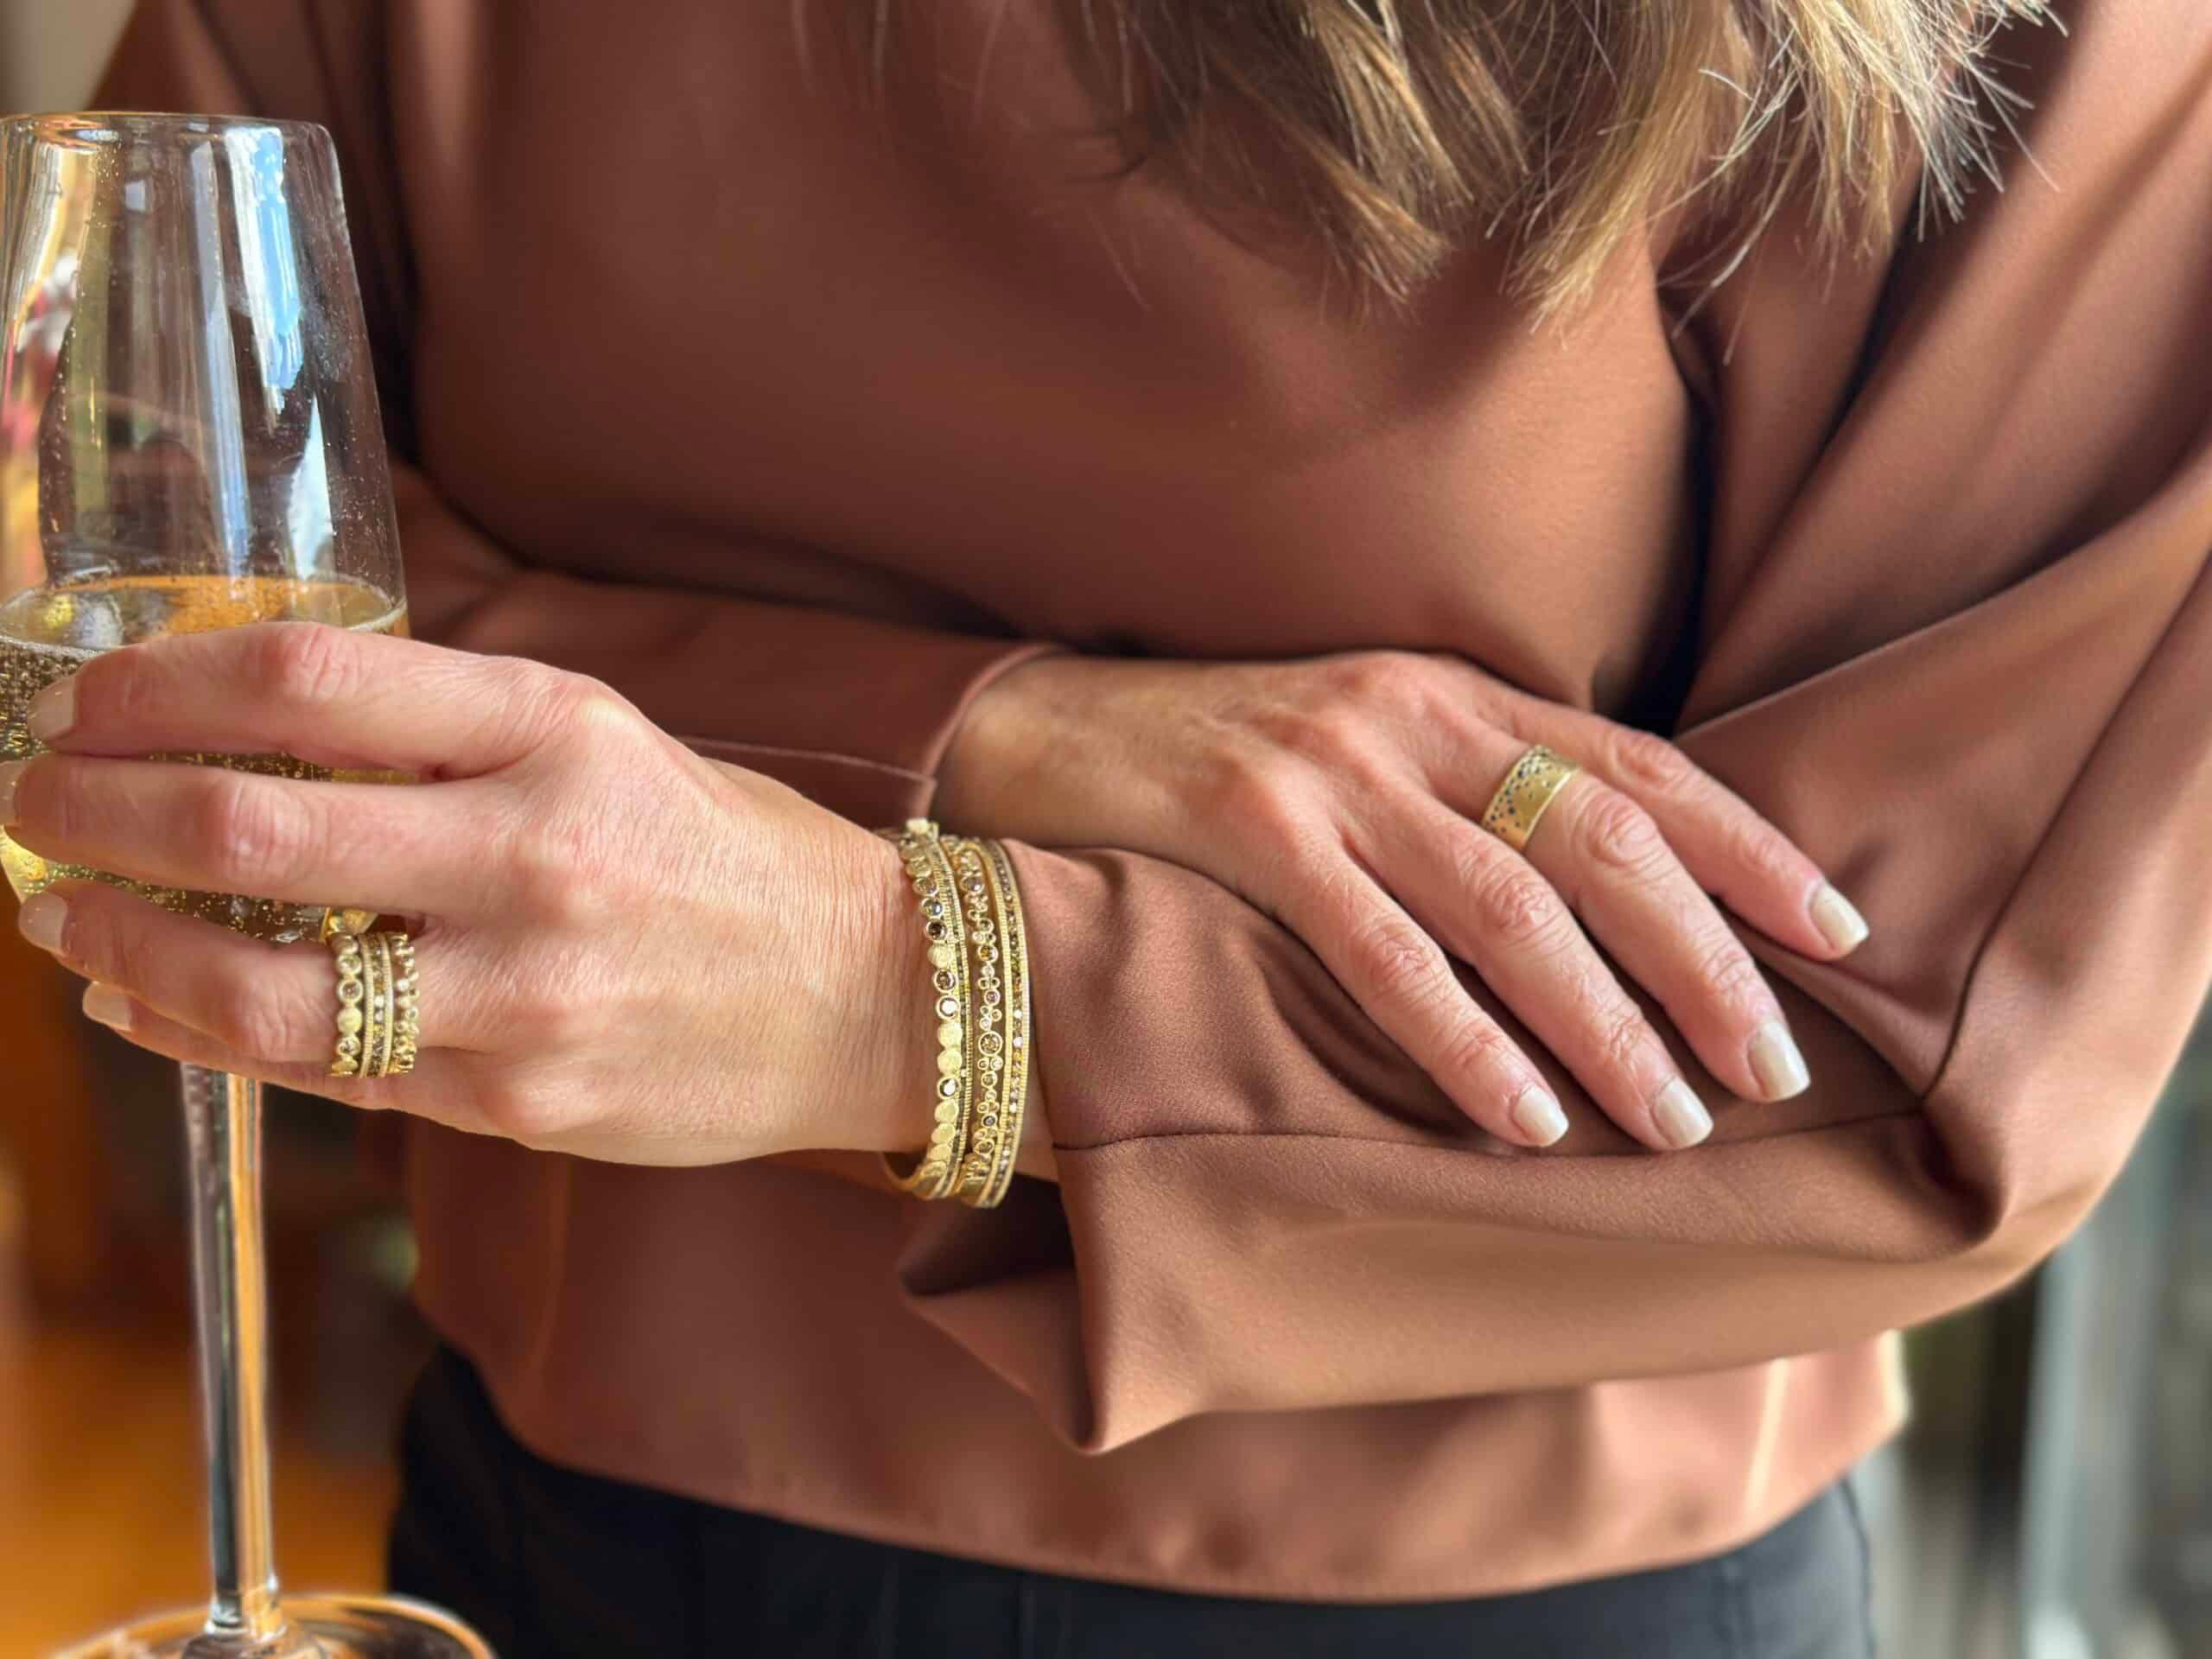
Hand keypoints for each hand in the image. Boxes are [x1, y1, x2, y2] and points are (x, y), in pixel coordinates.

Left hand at [1, 623, 931, 1165]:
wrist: (866, 994)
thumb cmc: (722, 853)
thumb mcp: (604, 740)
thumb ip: (442, 733)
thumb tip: (235, 742)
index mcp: (560, 733)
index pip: (306, 684)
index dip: (155, 686)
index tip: (87, 697)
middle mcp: (537, 855)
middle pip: (247, 829)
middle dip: (91, 809)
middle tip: (33, 795)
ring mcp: (525, 994)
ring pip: (255, 986)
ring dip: (116, 942)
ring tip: (58, 915)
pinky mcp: (517, 1102)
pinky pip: (317, 1076)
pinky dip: (200, 1031)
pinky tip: (148, 999)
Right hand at [938, 651, 1867, 1150]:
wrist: (1036, 731)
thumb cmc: (1214, 757)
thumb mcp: (1361, 745)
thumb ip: (1467, 793)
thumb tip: (1597, 903)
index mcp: (1453, 694)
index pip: (1640, 768)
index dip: (1750, 851)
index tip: (1838, 937)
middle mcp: (1411, 718)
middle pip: (1603, 843)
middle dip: (1705, 962)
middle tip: (1771, 1070)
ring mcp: (1330, 770)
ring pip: (1511, 906)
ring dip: (1607, 1022)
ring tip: (1673, 1119)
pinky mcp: (1247, 828)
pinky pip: (1383, 950)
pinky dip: (1465, 1040)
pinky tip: (1523, 1117)